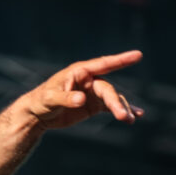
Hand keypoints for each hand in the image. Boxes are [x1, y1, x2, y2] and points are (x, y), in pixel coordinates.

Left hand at [21, 50, 144, 129]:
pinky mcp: (93, 105)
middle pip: (107, 89)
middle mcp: (89, 80)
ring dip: (122, 108)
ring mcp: (93, 92)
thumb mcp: (50, 99)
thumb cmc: (41, 101)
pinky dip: (122, 110)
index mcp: (79, 72)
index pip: (103, 64)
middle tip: (122, 116)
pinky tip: (134, 117)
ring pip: (112, 98)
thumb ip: (65, 98)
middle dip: (116, 102)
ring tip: (129, 119)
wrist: (37, 114)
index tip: (138, 55)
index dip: (120, 60)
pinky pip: (111, 106)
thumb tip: (81, 99)